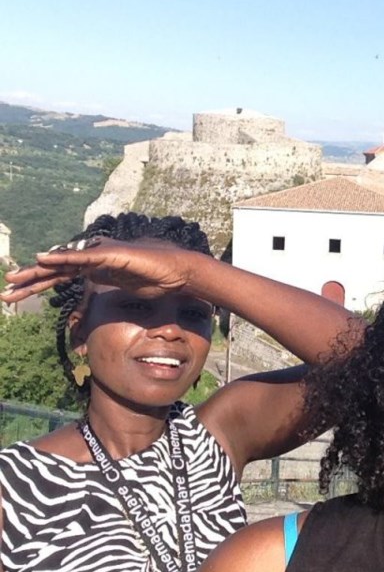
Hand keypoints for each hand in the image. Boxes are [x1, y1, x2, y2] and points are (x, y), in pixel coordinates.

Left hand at [1, 238, 200, 302]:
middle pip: (55, 271)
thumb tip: (104, 316)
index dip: (38, 285)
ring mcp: (101, 256)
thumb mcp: (125, 293)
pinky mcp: (110, 255)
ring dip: (38, 271)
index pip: (60, 277)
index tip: (16, 294)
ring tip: (14, 277)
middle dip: (30, 281)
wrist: (178, 273)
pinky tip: (43, 259)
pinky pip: (83, 259)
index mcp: (94, 270)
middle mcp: (94, 261)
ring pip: (63, 264)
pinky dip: (63, 259)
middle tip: (6, 291)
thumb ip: (110, 298)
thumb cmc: (157, 282)